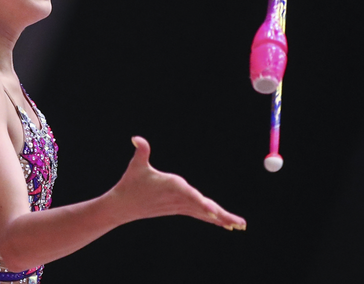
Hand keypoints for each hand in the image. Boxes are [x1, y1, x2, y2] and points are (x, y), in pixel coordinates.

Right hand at [110, 137, 245, 230]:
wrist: (123, 206)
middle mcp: (179, 198)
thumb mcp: (135, 166)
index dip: (202, 204)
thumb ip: (141, 151)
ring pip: (205, 213)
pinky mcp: (179, 209)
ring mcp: (180, 206)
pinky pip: (200, 214)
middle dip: (222, 215)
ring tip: (240, 226)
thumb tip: (136, 138)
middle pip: (203, 207)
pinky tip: (225, 224)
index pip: (189, 195)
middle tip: (240, 224)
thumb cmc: (131, 183)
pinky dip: (213, 218)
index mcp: (172, 186)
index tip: (213, 213)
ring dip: (223, 219)